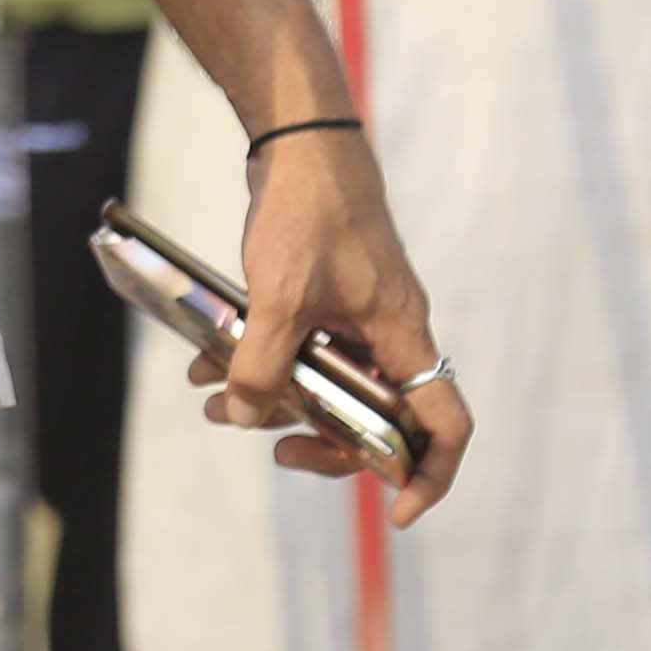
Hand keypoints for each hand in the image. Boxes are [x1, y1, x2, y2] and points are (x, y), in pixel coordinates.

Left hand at [203, 123, 466, 524]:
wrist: (299, 139)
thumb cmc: (306, 210)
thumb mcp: (278, 296)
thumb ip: (261, 365)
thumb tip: (244, 417)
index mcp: (401, 337)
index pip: (443, 424)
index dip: (429, 475)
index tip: (397, 511)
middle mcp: (390, 333)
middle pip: (378, 419)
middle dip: (326, 443)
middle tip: (278, 449)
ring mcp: (359, 315)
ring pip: (330, 385)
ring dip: (277, 401)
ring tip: (216, 404)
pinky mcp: (327, 296)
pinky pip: (302, 350)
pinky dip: (261, 362)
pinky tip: (207, 366)